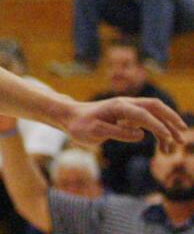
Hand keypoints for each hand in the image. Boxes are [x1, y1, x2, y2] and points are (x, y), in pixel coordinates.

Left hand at [61, 95, 184, 145]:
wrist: (70, 118)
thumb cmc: (80, 125)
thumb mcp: (95, 132)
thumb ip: (117, 132)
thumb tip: (141, 134)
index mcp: (118, 106)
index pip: (143, 114)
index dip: (157, 126)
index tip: (168, 140)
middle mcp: (125, 104)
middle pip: (155, 106)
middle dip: (171, 119)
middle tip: (183, 135)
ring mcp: (127, 108)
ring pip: (154, 113)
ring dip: (167, 128)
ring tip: (173, 148)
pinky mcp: (127, 115)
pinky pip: (149, 120)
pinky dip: (158, 131)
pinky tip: (162, 147)